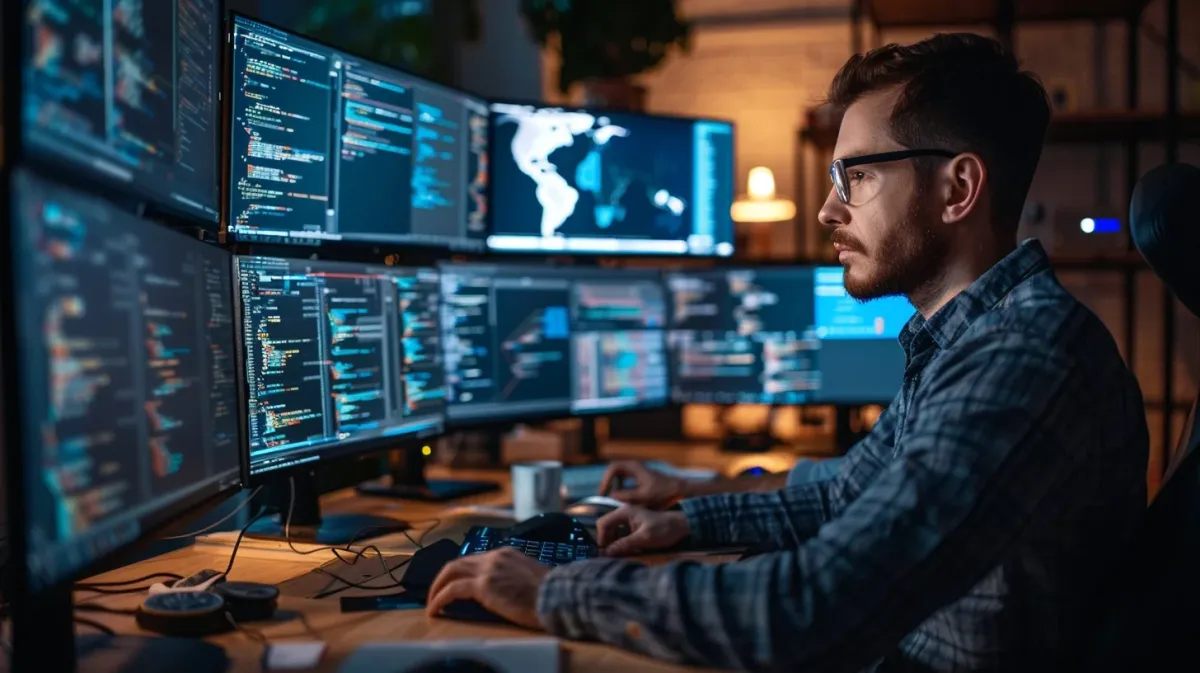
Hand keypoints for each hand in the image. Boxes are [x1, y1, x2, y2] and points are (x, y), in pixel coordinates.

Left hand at [425, 548, 550, 628]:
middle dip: (444, 577)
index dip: (462, 572)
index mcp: (506, 553)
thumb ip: (513, 577)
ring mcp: (488, 569)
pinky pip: (452, 589)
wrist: (556, 596)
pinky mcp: (483, 585)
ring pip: (451, 571)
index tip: (455, 584)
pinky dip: (440, 599)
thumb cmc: (550, 592)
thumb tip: (505, 589)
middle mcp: (495, 556)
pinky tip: (435, 610)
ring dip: (437, 587)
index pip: (476, 559)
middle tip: (437, 592)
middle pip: (459, 562)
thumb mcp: (529, 577)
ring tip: (432, 603)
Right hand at [596, 505, 690, 556]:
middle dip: (608, 542)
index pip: (603, 523)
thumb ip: (624, 545)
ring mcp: (629, 519)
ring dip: (615, 544)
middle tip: (613, 556)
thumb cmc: (664, 529)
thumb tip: (606, 553)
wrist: (681, 526)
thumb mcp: (644, 538)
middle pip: (607, 528)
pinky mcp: (634, 525)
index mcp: (625, 512)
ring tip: (622, 554)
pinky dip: (622, 543)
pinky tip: (629, 551)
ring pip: (614, 532)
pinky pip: (622, 534)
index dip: (602, 538)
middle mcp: (624, 513)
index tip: (605, 552)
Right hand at [599, 461, 686, 508]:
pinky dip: (621, 487)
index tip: (604, 492)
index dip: (606, 480)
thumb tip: (611, 495)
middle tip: (604, 494)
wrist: (678, 489)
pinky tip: (623, 498)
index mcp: (634, 467)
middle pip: (613, 470)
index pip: (613, 469)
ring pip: (618, 475)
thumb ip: (626, 495)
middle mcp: (634, 466)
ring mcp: (637, 470)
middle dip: (608, 482)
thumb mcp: (643, 496)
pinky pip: (624, 479)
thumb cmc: (663, 492)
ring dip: (614, 485)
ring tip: (612, 497)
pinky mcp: (640, 477)